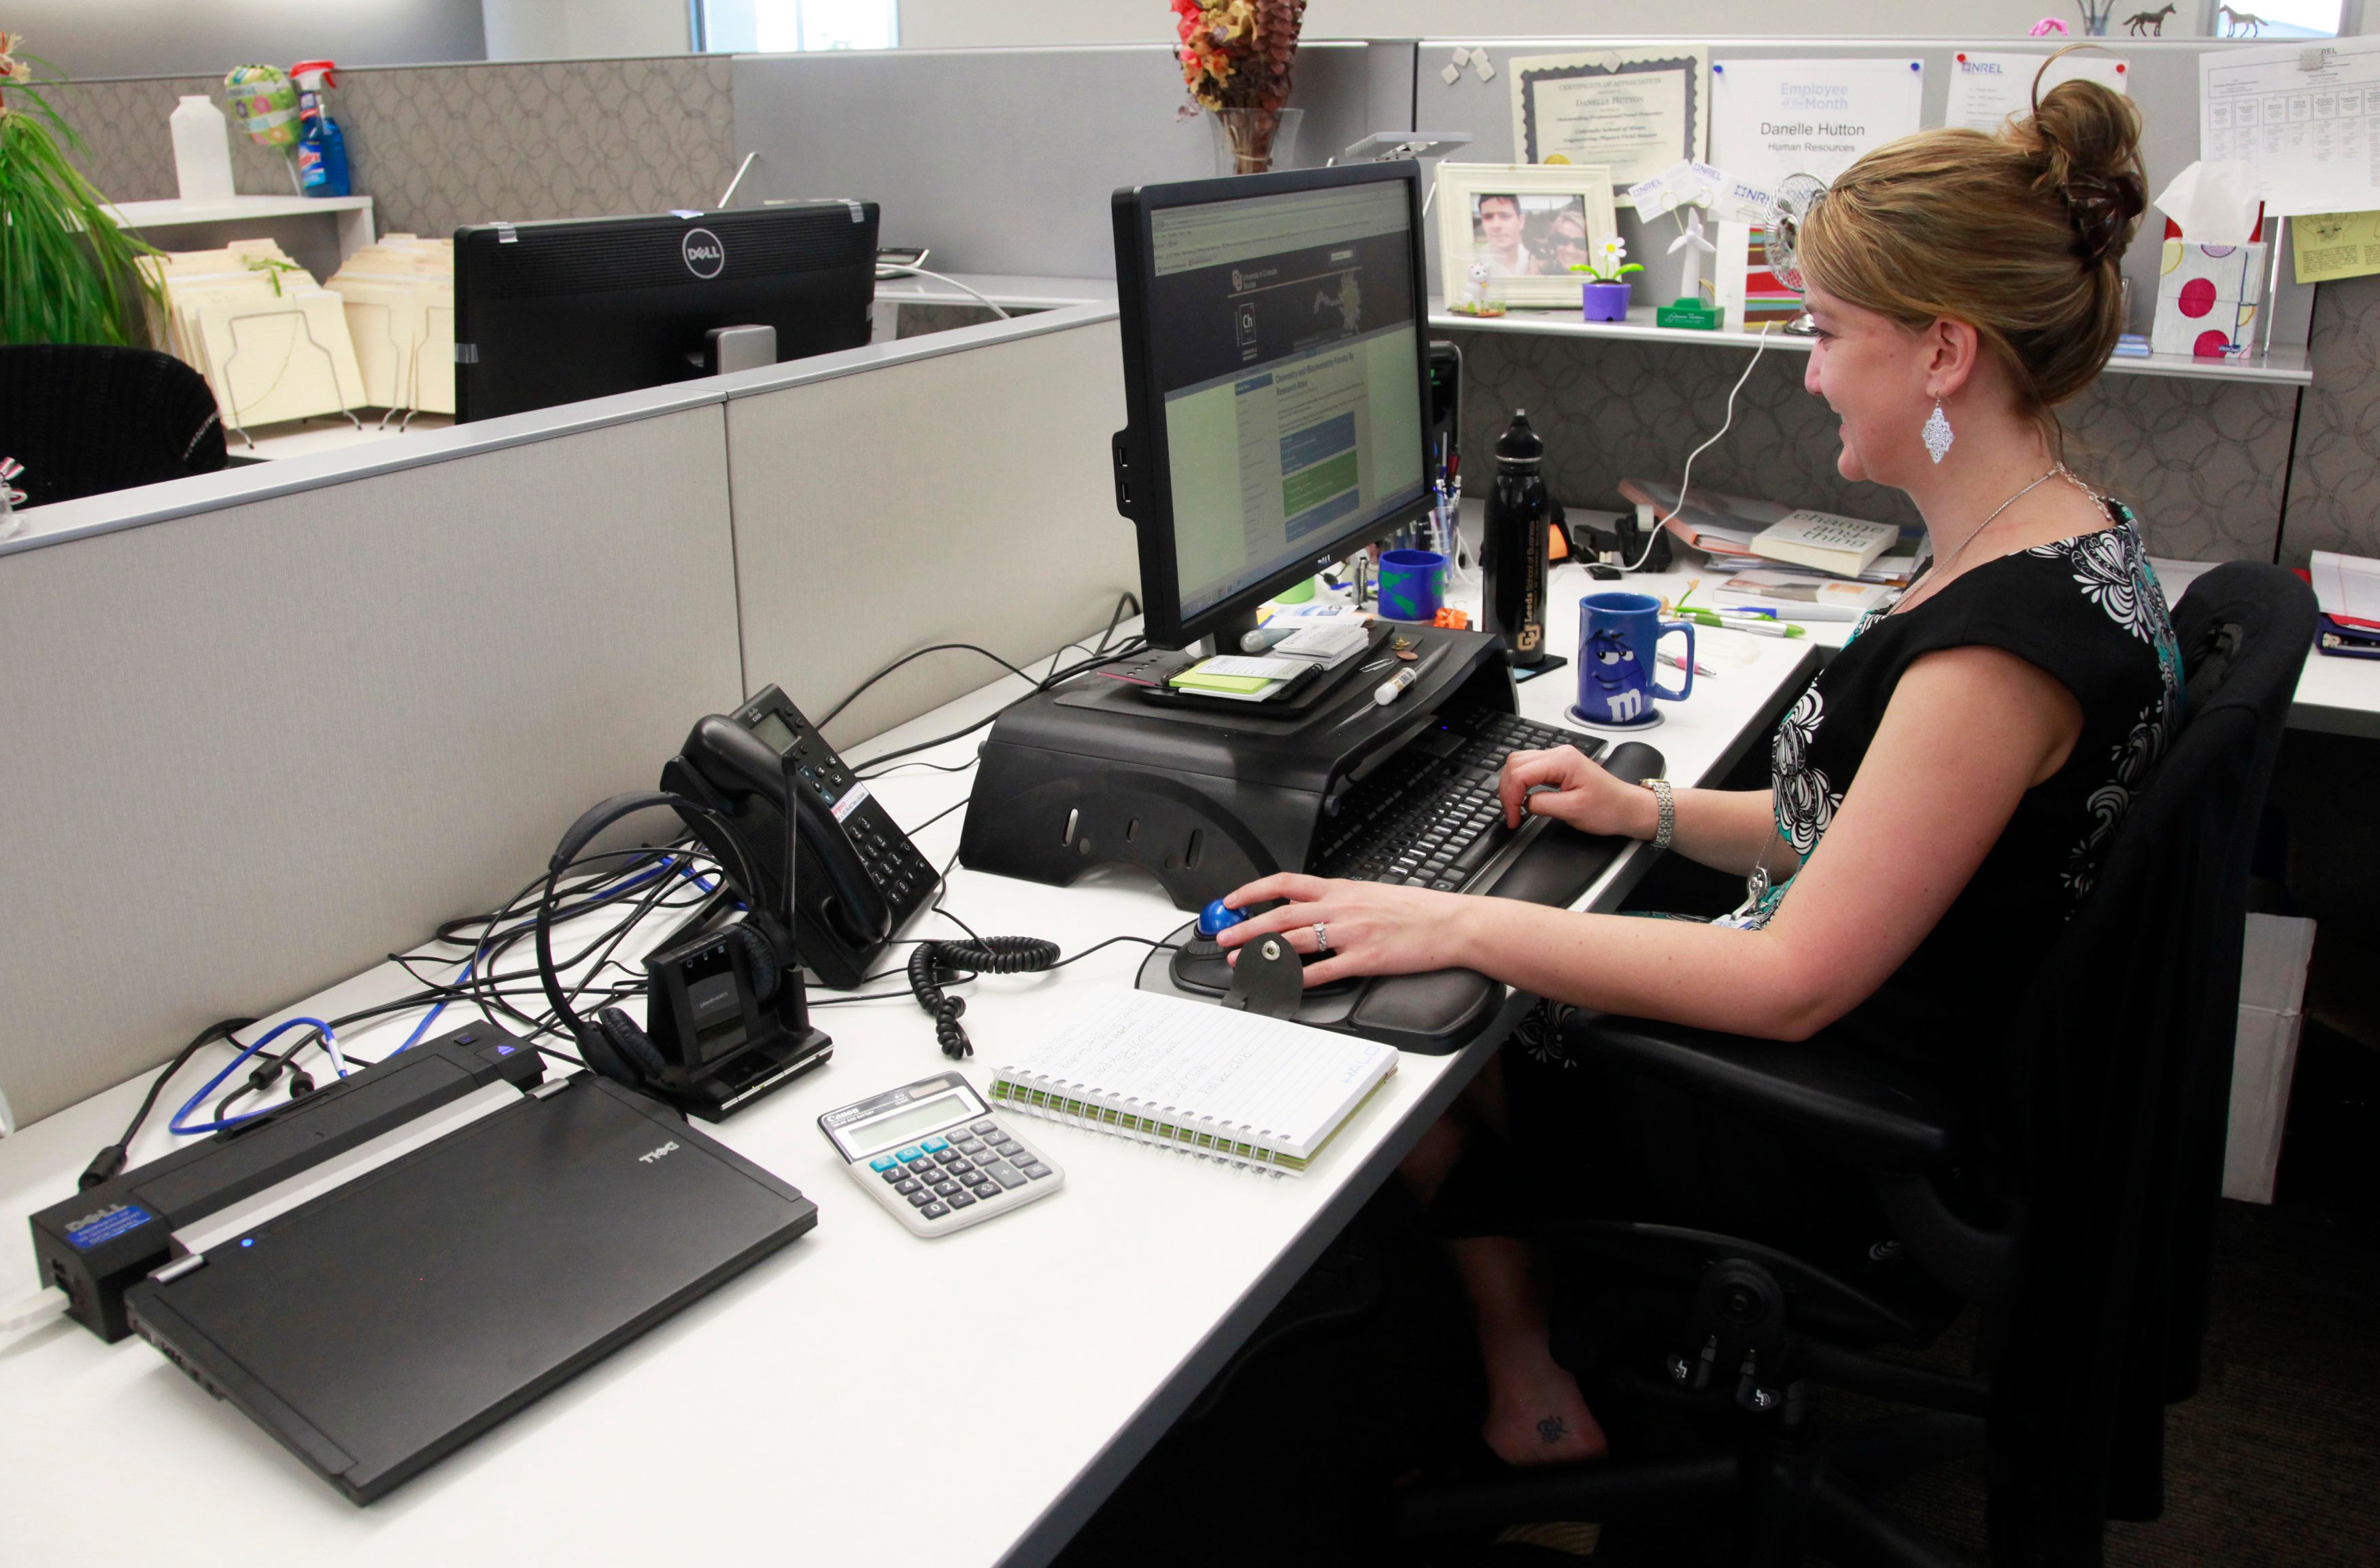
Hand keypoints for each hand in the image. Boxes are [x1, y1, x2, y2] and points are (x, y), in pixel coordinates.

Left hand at [1216, 874, 1473, 987]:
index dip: (1253, 891)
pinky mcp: (1364, 959)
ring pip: (1294, 941)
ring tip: (1241, 961)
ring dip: (1261, 952)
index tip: (1232, 901)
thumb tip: (1304, 906)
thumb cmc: (1413, 909)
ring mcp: (1351, 934)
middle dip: (1245, 927)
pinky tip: (1280, 983)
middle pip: (1280, 915)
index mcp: (1340, 890)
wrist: (1449, 922)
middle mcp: (1340, 908)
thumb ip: (1335, 899)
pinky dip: (1297, 978)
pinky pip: (1323, 971)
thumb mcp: (1368, 893)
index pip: (1285, 883)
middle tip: (1224, 938)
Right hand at [1497, 746, 1654, 838]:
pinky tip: (1523, 799)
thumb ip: (1543, 804)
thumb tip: (1524, 803)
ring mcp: (1558, 758)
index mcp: (1562, 760)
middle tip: (1511, 814)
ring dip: (1512, 785)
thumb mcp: (1573, 810)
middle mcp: (1558, 753)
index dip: (1510, 797)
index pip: (1520, 773)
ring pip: (1519, 764)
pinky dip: (1521, 783)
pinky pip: (1530, 769)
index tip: (1513, 818)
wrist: (1628, 808)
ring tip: (1515, 807)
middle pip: (1515, 763)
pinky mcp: (1558, 767)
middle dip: (1507, 790)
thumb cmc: (1608, 809)